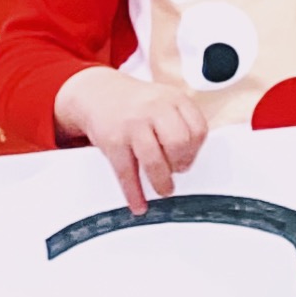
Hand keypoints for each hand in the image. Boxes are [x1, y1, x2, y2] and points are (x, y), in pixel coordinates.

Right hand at [56, 65, 209, 214]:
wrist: (97, 93)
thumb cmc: (137, 104)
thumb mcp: (164, 101)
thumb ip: (180, 122)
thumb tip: (189, 160)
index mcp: (174, 99)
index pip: (198, 129)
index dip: (196, 150)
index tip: (190, 159)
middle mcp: (155, 109)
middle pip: (179, 143)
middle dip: (181, 164)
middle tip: (177, 172)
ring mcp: (133, 125)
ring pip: (154, 160)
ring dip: (162, 182)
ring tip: (164, 190)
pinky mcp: (113, 141)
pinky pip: (127, 173)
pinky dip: (134, 193)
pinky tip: (138, 204)